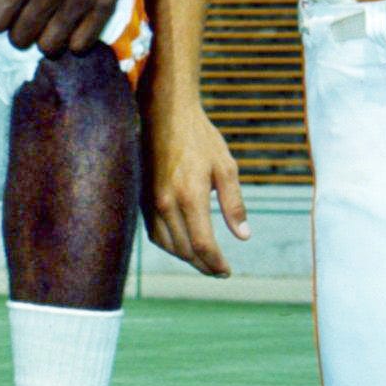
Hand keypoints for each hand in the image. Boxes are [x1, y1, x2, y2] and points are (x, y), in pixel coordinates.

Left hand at [0, 0, 138, 54]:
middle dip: (18, 31)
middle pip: (21, 37)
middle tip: (28, 17)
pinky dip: (72, 41)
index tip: (5, 12)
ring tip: (48, 24)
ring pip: (49, 46)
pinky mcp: (104, 5)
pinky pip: (80, 45)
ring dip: (44, 39)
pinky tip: (71, 26)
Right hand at [143, 97, 247, 276]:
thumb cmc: (200, 138)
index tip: (227, 271)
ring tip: (203, 261)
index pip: (203, 244)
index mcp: (191, 196)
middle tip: (219, 271)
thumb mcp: (226, 167)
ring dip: (186, 258)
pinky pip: (154, 232)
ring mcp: (151, 201)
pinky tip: (182, 243)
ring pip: (167, 245)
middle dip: (203, 265)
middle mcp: (166, 203)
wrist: (165, 114)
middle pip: (185, 250)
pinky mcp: (142, 197)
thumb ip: (234, 204)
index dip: (216, 263)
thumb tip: (244, 236)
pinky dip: (169, 245)